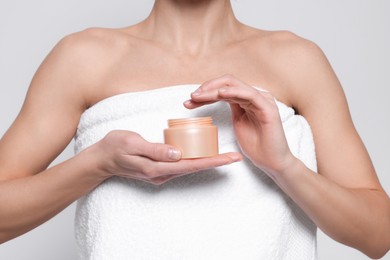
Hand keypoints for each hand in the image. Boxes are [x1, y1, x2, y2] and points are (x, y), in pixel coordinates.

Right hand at [91, 130, 241, 184]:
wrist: (101, 159)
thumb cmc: (115, 148)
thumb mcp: (133, 143)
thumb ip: (155, 150)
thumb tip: (178, 153)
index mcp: (157, 167)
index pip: (191, 164)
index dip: (213, 161)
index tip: (230, 158)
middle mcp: (162, 173)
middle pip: (194, 167)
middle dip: (215, 161)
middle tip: (235, 156)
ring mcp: (160, 173)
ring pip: (189, 167)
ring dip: (206, 161)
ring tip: (224, 155)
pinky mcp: (159, 169)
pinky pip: (181, 165)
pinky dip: (194, 159)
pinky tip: (201, 153)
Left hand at [184, 75, 295, 177]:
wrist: (272, 162)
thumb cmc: (256, 145)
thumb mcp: (238, 123)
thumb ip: (231, 110)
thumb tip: (213, 102)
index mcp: (246, 99)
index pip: (223, 88)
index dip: (205, 92)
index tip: (189, 101)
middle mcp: (254, 96)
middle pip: (227, 83)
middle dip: (206, 88)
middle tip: (191, 97)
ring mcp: (262, 100)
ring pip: (234, 86)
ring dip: (214, 89)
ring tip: (199, 96)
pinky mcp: (268, 108)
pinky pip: (249, 94)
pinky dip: (233, 92)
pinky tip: (220, 94)